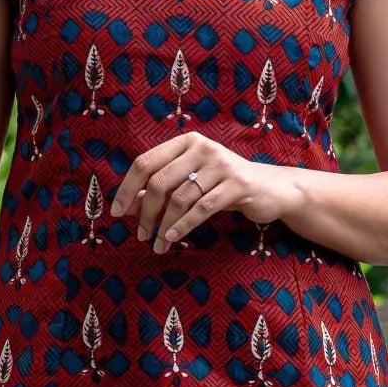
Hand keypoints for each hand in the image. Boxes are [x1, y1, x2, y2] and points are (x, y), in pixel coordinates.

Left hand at [109, 131, 298, 252]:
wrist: (271, 189)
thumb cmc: (223, 186)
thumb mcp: (190, 183)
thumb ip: (161, 190)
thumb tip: (126, 207)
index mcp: (186, 142)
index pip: (145, 162)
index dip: (127, 188)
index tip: (117, 213)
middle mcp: (202, 148)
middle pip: (159, 181)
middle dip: (145, 212)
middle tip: (140, 234)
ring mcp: (221, 164)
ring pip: (180, 198)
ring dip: (164, 225)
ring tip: (157, 244)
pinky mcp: (238, 184)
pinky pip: (202, 208)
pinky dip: (184, 226)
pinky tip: (173, 238)